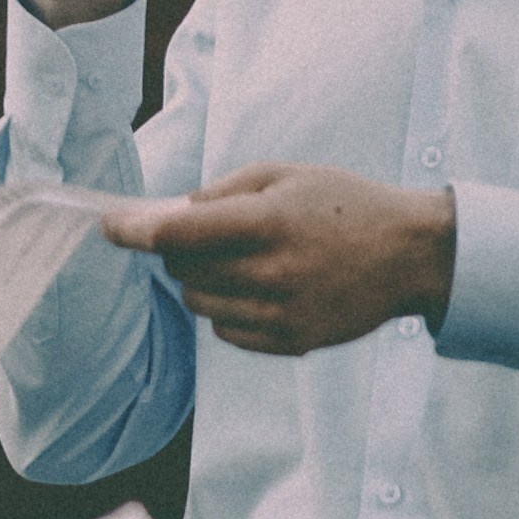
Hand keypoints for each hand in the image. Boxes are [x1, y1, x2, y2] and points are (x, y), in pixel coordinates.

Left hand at [98, 164, 454, 351]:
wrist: (408, 255)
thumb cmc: (343, 204)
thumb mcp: (286, 175)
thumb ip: (225, 191)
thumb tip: (174, 212)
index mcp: (267, 222)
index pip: (179, 233)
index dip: (135, 230)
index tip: (109, 225)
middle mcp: (272, 272)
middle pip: (183, 271)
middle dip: (180, 252)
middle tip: (206, 235)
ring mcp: (282, 313)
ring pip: (200, 304)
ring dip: (202, 282)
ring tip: (240, 261)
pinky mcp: (292, 343)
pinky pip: (227, 332)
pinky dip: (227, 310)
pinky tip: (258, 288)